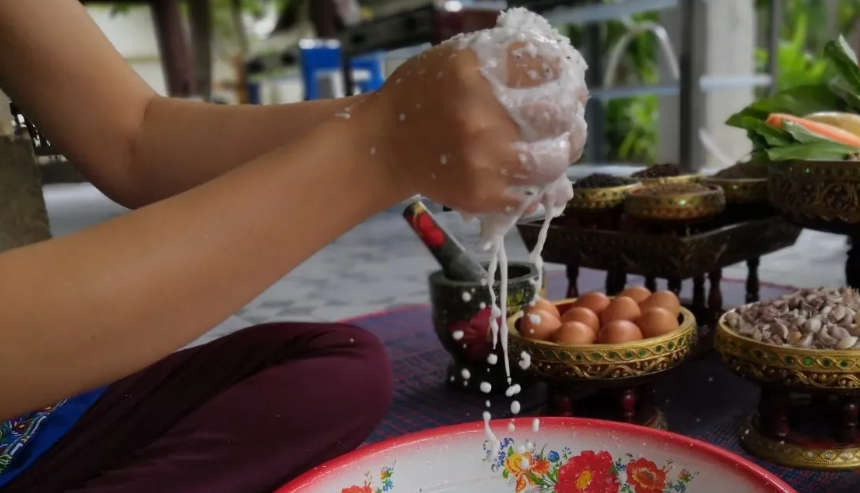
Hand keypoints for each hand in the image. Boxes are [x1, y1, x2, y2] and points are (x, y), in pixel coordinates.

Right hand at [357, 35, 586, 214]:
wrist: (384, 146)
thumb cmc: (421, 96)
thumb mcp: (454, 59)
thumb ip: (500, 60)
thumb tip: (555, 71)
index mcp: (476, 73)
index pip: (545, 70)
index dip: (566, 79)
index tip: (569, 88)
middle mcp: (481, 115)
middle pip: (557, 116)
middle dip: (571, 120)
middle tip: (568, 124)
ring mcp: (482, 158)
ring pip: (551, 162)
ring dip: (560, 156)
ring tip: (553, 153)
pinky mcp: (480, 194)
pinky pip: (529, 196)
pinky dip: (537, 189)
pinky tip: (530, 179)